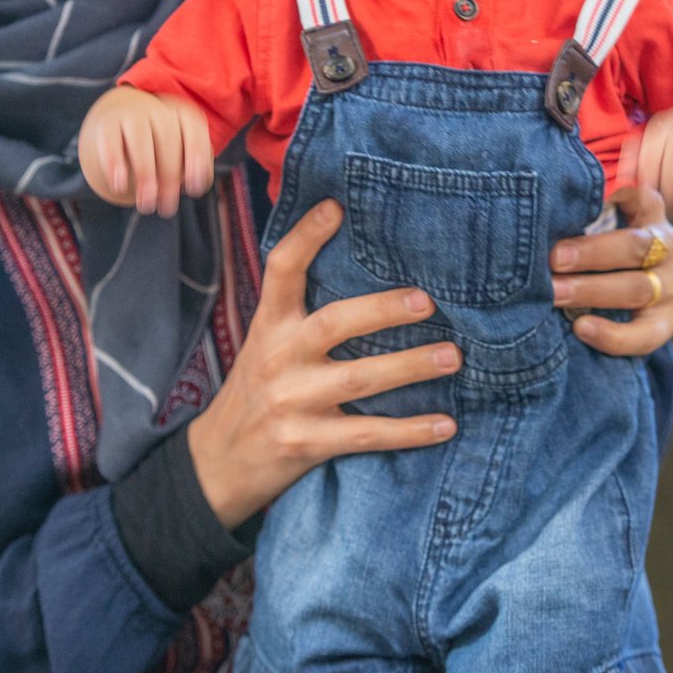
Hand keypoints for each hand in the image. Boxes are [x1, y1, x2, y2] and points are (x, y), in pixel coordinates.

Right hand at [78, 86, 214, 216]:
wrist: (119, 120)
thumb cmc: (159, 145)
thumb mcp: (180, 151)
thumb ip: (192, 166)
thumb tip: (195, 185)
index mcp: (181, 113)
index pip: (193, 129)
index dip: (196, 158)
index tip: (194, 190)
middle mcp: (157, 110)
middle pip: (167, 136)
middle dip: (169, 174)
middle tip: (166, 207)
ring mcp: (131, 114)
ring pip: (140, 138)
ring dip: (145, 173)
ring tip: (146, 203)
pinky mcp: (107, 124)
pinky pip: (111, 141)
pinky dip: (115, 164)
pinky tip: (119, 186)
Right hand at [186, 200, 461, 528]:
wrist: (218, 465)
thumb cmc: (256, 393)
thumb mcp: (266, 344)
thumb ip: (301, 312)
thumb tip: (364, 266)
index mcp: (269, 326)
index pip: (282, 270)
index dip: (306, 236)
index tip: (337, 207)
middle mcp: (279, 359)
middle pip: (333, 324)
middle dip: (383, 310)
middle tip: (428, 301)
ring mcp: (291, 403)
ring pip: (359, 380)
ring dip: (410, 367)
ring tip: (454, 357)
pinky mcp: (307, 444)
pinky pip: (367, 435)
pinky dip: (409, 431)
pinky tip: (446, 425)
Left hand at [549, 184, 672, 355]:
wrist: (614, 295)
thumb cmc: (593, 246)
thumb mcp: (591, 223)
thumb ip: (577, 213)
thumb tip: (536, 204)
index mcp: (648, 209)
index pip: (637, 193)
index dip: (610, 196)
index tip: (573, 202)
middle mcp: (668, 244)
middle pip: (635, 245)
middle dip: (591, 253)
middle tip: (553, 259)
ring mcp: (672, 284)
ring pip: (638, 288)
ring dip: (591, 291)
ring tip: (554, 294)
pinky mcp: (668, 321)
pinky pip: (645, 333)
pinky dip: (613, 335)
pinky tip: (581, 328)